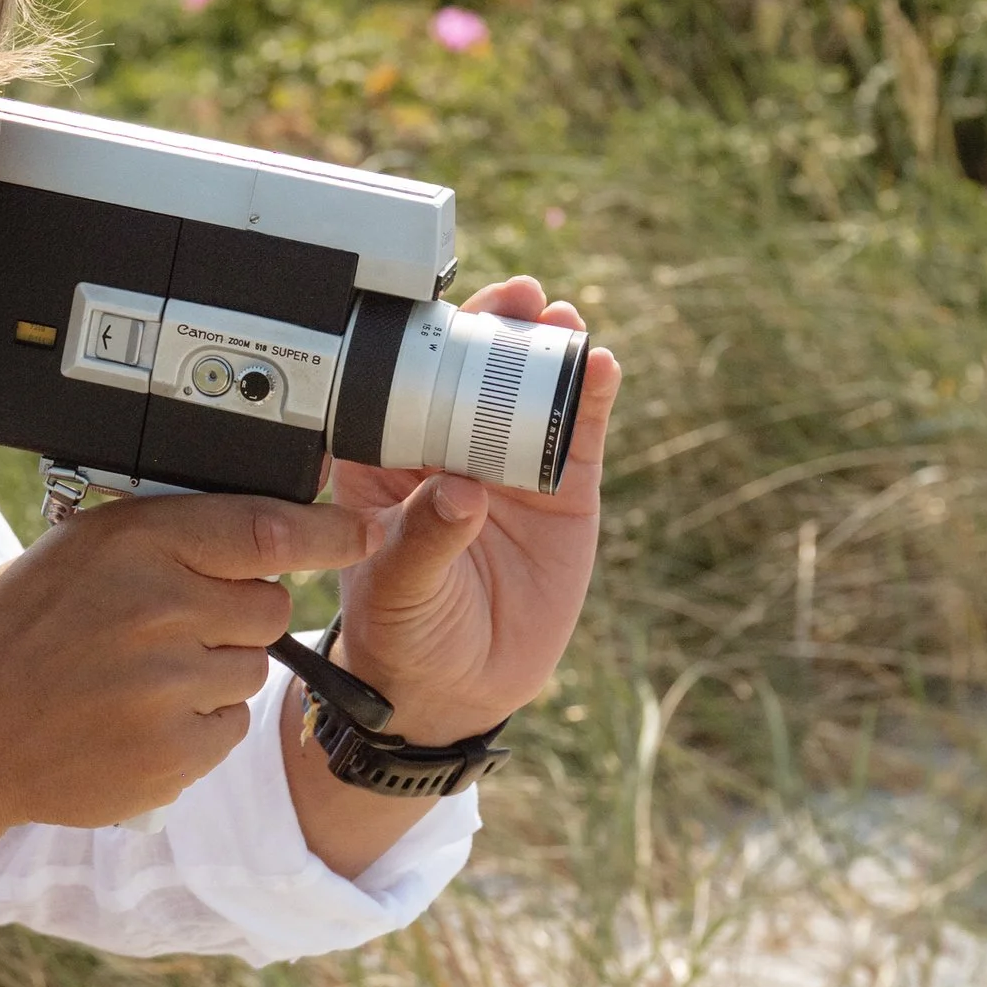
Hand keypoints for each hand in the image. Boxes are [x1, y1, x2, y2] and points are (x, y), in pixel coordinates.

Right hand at [0, 486, 380, 986]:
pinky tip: (132, 722)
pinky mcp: (173, 752)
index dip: (327, 533)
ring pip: (251, 671)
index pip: (266, 528)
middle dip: (238, 616)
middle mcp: (158, 607)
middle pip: (271, 606)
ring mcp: (167, 685)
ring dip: (211, 675)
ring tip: (132, 681)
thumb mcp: (77, 553)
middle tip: (171, 628)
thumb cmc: (12, 633)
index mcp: (134, 542)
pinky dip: (194, 729)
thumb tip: (269, 536)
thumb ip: (166, 541)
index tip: (362, 534)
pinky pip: (228, 729)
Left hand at [324, 277, 621, 747]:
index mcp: (387, 461)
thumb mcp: (399, 588)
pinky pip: (575, 433)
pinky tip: (599, 366)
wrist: (459, 687)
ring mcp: (507, 465)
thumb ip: (424, 538)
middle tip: (517, 299)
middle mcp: (448, 450)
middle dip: (494, 327)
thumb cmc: (404, 633)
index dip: (427, 345)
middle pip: (472, 370)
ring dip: (545, 348)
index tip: (447, 316)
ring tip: (560, 319)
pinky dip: (589, 396)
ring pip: (529, 390)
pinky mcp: (561, 490)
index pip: (404, 386)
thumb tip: (459, 492)